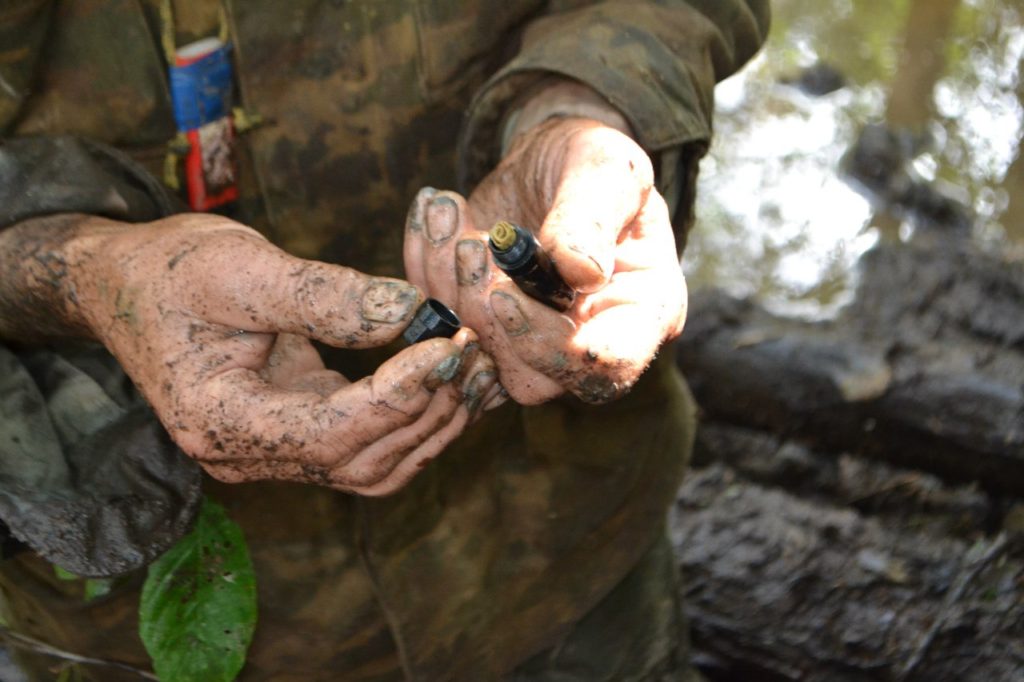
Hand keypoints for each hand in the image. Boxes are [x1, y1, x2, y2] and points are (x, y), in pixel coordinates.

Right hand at [69, 214, 496, 495]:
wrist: (127, 285)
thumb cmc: (171, 270)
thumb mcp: (238, 268)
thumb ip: (322, 295)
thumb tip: (410, 309)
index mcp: (221, 421)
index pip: (331, 431)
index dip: (399, 394)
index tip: (449, 344)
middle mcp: (246, 454)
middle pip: (361, 462)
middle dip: (428, 409)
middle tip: (477, 350)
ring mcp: (271, 451)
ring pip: (373, 466)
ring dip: (431, 422)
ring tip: (477, 367)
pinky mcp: (293, 433)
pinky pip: (367, 444)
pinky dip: (413, 416)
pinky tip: (450, 377)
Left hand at [404, 117, 686, 404]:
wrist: (552, 158)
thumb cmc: (594, 160)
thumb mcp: (605, 168)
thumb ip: (593, 217)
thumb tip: (579, 272)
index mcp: (642, 311)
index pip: (604, 368)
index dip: (547, 346)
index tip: (503, 294)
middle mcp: (589, 340)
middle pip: (530, 378)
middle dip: (484, 316)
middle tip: (469, 245)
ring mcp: (532, 341)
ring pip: (477, 355)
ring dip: (447, 286)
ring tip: (447, 211)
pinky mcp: (486, 327)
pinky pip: (442, 326)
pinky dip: (424, 273)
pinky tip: (433, 216)